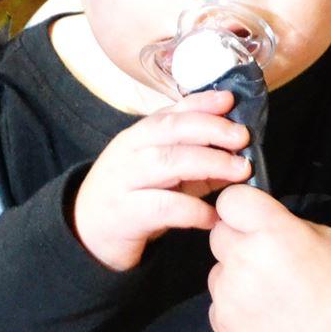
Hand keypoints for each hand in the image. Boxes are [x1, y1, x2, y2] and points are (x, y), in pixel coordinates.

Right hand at [69, 88, 247, 272]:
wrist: (88, 231)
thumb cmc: (134, 194)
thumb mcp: (160, 170)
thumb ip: (194, 157)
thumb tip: (238, 148)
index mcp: (139, 135)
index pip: (171, 112)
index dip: (201, 103)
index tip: (230, 100)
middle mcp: (129, 151)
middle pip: (170, 130)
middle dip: (210, 129)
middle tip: (242, 136)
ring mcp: (124, 181)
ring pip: (167, 163)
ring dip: (208, 162)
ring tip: (239, 170)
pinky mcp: (125, 213)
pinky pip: (162, 207)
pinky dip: (192, 210)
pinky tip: (213, 216)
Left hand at [205, 184, 330, 331]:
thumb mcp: (323, 236)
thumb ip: (282, 224)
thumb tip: (258, 222)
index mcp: (272, 230)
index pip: (230, 200)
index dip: (242, 207)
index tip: (251, 217)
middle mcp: (243, 258)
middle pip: (219, 234)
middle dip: (238, 241)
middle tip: (265, 258)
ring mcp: (229, 293)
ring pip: (218, 270)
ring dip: (236, 275)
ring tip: (269, 292)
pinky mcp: (222, 322)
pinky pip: (219, 301)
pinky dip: (235, 305)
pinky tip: (264, 313)